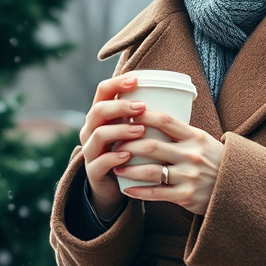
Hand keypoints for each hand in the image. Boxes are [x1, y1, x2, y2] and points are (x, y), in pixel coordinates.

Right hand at [78, 74, 146, 219]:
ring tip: (141, 130)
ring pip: (99, 134)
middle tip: (142, 107)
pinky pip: (100, 162)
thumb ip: (144, 115)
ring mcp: (90, 150)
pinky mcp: (93, 171)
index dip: (117, 83)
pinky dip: (114, 157)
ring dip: (121, 130)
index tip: (135, 80)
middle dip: (120, 107)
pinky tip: (128, 155)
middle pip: (98, 110)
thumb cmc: (130, 151)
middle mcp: (91, 130)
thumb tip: (176, 95)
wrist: (114, 186)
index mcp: (101, 115)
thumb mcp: (134, 130)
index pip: (102, 91)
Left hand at [112, 110, 225, 216]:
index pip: (166, 121)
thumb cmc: (215, 162)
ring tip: (115, 166)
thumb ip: (181, 133)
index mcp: (196, 137)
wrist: (239, 190)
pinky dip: (138, 191)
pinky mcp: (186, 196)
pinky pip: (156, 193)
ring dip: (129, 169)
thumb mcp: (203, 142)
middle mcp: (192, 155)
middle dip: (128, 145)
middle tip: (113, 145)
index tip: (125, 114)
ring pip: (150, 171)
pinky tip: (126, 189)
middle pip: (152, 146)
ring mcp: (189, 177)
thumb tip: (150, 118)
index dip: (144, 116)